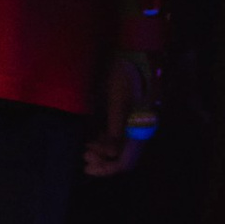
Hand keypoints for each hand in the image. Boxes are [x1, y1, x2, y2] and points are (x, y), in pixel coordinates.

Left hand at [84, 48, 155, 175]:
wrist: (136, 55)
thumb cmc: (127, 77)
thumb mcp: (117, 101)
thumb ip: (114, 129)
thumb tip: (110, 153)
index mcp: (140, 129)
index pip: (126, 161)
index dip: (107, 168)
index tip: (88, 166)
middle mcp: (140, 132)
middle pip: (123, 158)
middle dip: (103, 161)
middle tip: (84, 156)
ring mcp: (135, 125)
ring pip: (119, 150)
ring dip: (102, 152)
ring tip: (86, 150)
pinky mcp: (129, 119)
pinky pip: (118, 139)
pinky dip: (105, 143)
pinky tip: (93, 140)